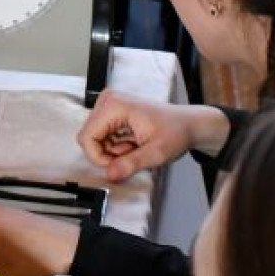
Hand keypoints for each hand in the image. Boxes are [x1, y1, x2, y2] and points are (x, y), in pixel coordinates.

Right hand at [75, 91, 231, 181]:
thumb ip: (131, 164)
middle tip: (131, 154)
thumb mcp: (156, 153)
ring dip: (113, 151)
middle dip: (107, 154)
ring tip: (135, 148)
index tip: (118, 164)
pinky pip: (102, 137)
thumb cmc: (175, 132)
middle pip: (89, 138)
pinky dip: (116, 147)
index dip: (99, 157)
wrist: (187, 124)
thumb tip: (110, 174)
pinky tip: (132, 143)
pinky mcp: (112, 112)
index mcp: (114, 105)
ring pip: (95, 139)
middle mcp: (108, 101)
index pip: (87, 137)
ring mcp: (109, 105)